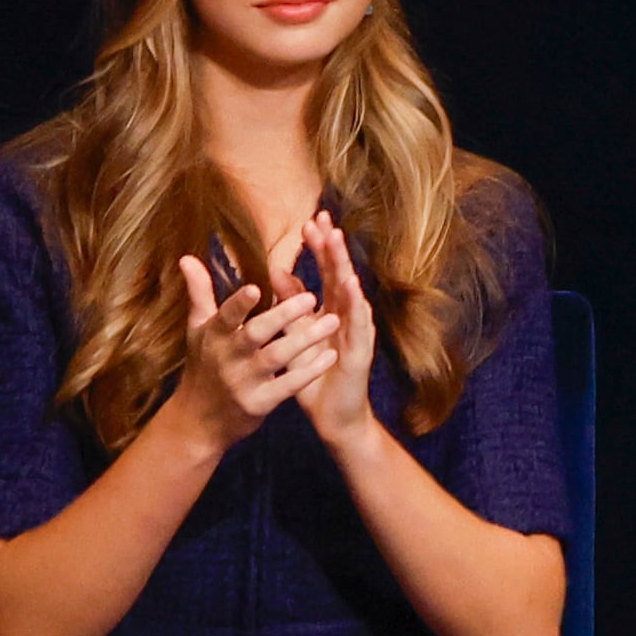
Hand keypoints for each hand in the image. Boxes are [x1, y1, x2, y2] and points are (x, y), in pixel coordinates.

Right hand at [167, 249, 338, 454]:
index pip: (226, 317)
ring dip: (305, 339)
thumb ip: (199, 293)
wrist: (198, 421)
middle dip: (281, 315)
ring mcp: (242, 382)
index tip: (256, 287)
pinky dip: (308, 372)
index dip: (239, 304)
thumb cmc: (203, 365)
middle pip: (255, 334)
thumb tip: (187, 256)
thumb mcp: (198, 330)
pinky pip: (287, 386)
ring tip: (333, 321)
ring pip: (276, 357)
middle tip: (311, 297)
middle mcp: (226, 358)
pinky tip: (331, 356)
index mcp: (213, 336)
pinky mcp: (258, 404)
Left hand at [296, 212, 387, 447]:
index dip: (319, 248)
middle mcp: (347, 316)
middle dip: (332, 247)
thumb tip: (275, 273)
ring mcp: (356, 331)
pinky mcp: (361, 350)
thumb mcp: (296, 337)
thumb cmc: (314, 377)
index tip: (310, 222)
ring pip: (351, 292)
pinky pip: (359, 323)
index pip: (326, 272)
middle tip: (323, 219)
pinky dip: (356, 303)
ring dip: (344, 266)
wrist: (331, 416)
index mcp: (331, 311)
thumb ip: (289, 306)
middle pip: (340, 274)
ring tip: (336, 242)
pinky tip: (350, 286)